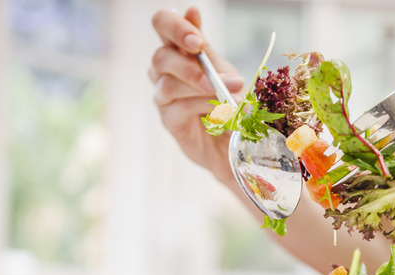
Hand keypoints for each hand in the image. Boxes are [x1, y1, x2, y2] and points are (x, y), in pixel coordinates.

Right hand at [149, 7, 244, 181]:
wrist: (235, 142)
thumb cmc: (227, 102)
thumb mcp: (223, 71)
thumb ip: (206, 48)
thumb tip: (191, 10)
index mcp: (178, 51)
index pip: (162, 25)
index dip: (175, 27)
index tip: (198, 40)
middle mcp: (164, 72)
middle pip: (159, 55)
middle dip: (187, 61)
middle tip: (210, 68)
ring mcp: (164, 97)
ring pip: (167, 84)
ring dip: (199, 85)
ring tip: (226, 93)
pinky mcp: (169, 121)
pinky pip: (177, 107)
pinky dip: (200, 105)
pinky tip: (219, 109)